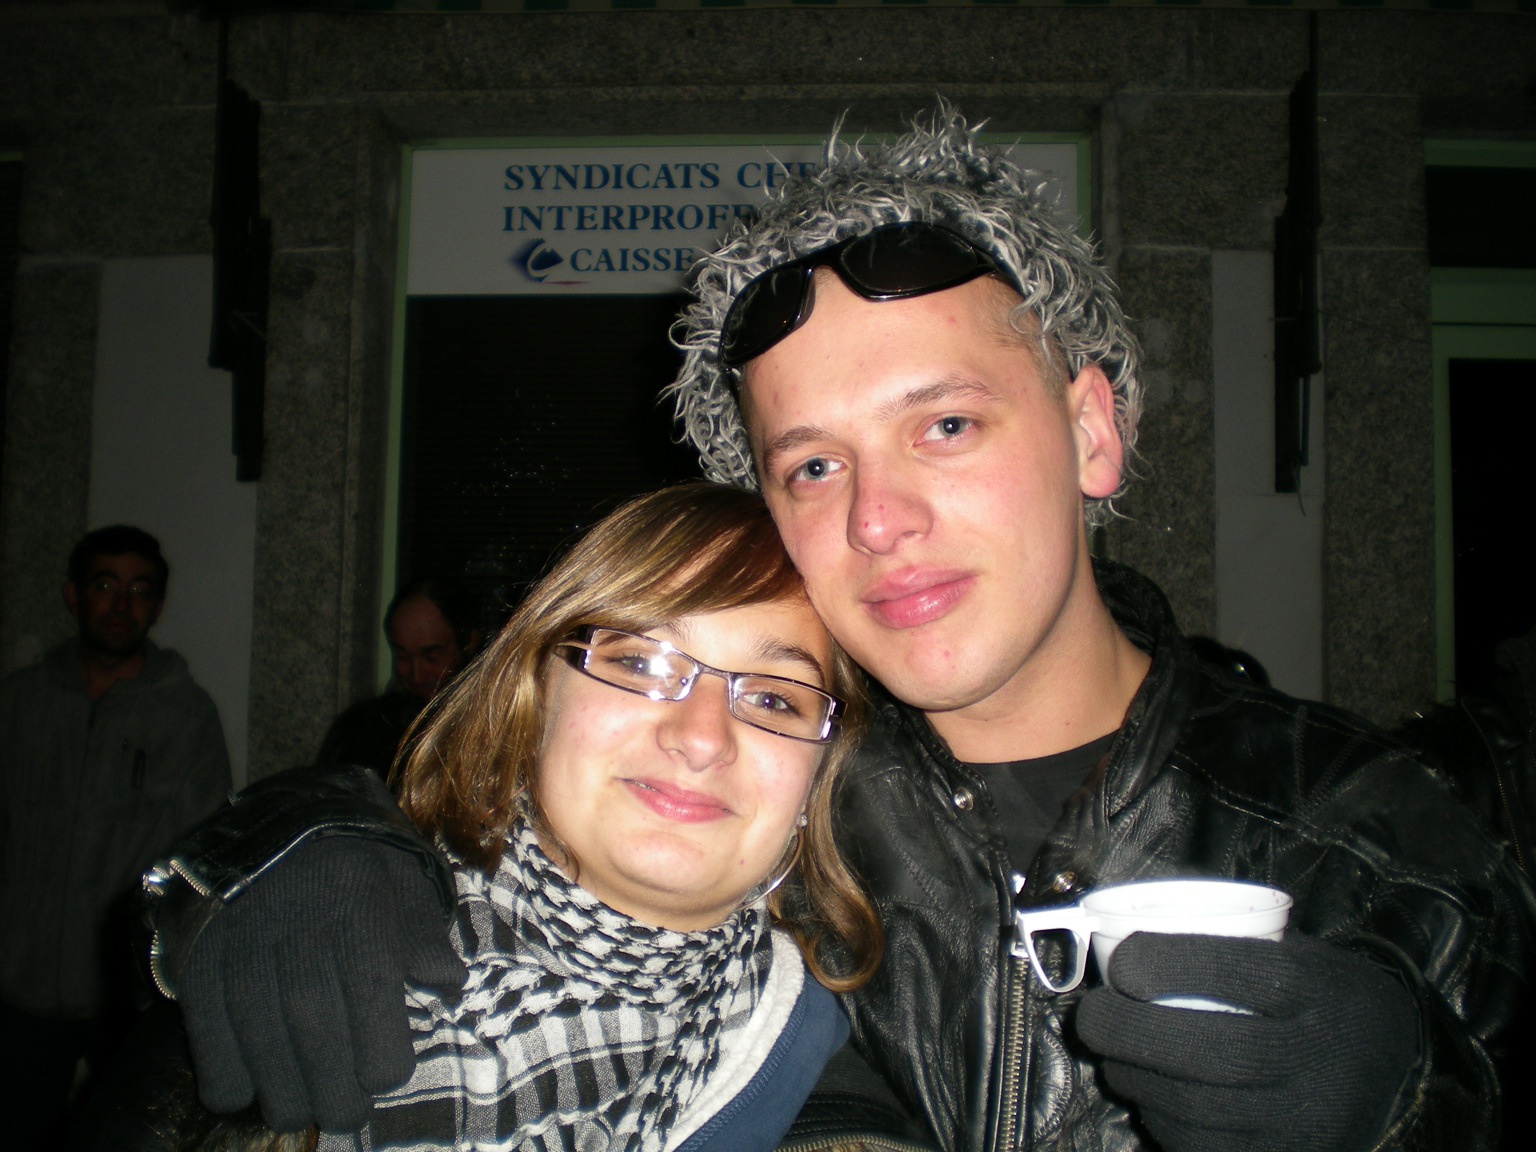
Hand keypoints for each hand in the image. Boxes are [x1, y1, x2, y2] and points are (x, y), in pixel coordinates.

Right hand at [179, 836, 464, 1131]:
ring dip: (278, 1086)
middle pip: (312, 1019)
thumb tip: (447, 984)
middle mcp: (299, 918)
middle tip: (345, 1114)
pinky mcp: (200, 949)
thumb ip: (425, 932)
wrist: (276, 815)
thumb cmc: (354, 856)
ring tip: (296, 1112)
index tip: (386, 1077)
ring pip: (258, 1028)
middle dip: (331, 1084)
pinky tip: (239, 1093)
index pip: (371, 987)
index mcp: (358, 899)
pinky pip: (205, 1020)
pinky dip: (220, 1066)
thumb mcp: (404, 877)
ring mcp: (242, 934)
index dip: (380, 1047)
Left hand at [1075, 932, 1418, 1151]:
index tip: (1122, 962)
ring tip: (1110, 1058)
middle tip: (1090, 1016)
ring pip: (1203, 1109)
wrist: (1394, 1070)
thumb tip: (1125, 932)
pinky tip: (1148, 1100)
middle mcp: (1319, 1058)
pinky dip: (1163, 1124)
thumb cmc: (1319, 996)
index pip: (1243, 974)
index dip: (1171, 966)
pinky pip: (1208, 1149)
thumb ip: (1233, 944)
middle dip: (1133, 1032)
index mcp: (1319, 990)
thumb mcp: (1301, 952)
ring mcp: (1306, 1119)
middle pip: (1218, 1052)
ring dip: (1136, 1081)